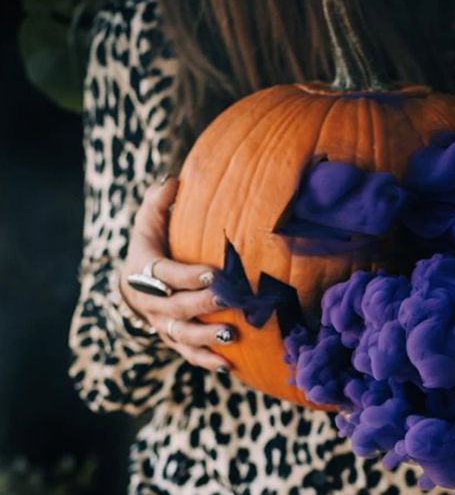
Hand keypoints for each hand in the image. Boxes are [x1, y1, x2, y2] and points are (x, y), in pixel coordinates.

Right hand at [120, 176, 234, 373]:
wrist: (133, 283)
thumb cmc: (151, 246)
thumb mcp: (148, 222)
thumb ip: (159, 203)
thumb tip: (173, 180)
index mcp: (145, 270)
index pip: (166, 274)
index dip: (189, 275)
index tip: (214, 273)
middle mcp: (152, 301)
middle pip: (176, 306)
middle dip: (202, 304)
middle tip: (229, 299)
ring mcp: (162, 323)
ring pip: (182, 334)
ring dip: (206, 337)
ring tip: (231, 336)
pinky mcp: (173, 339)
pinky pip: (188, 353)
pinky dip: (206, 360)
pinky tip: (229, 365)